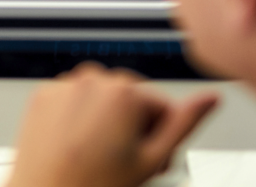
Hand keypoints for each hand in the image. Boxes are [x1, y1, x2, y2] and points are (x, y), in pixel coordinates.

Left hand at [7, 62, 219, 186]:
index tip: (154, 160)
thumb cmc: (96, 184)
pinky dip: (79, 117)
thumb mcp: (151, 159)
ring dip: (109, 120)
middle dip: (136, 127)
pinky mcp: (43, 93)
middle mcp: (92, 78)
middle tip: (130, 163)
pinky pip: (73, 99)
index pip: (162, 106)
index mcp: (124, 90)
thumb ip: (184, 124)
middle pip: (131, 99)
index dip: (162, 137)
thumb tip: (212, 98)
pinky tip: (79, 146)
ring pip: (102, 99)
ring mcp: (64, 83)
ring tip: (103, 156)